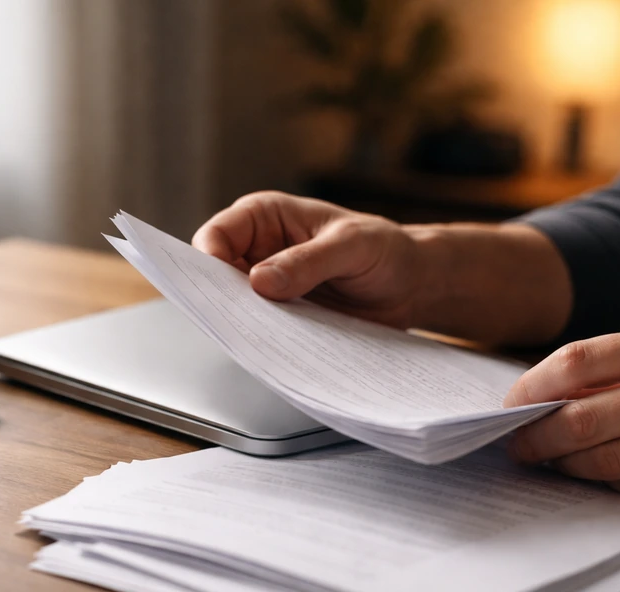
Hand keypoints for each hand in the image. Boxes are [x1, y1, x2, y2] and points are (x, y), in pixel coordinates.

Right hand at [192, 191, 425, 327]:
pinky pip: (261, 330)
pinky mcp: (282, 316)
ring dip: (246, 322)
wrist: (410, 285)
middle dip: (223, 298)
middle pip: (216, 276)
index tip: (223, 287)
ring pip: (235, 307)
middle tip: (242, 318)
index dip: (209, 261)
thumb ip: (308, 261)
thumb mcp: (352, 246)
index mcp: (265, 217)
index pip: (217, 235)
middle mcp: (258, 250)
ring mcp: (267, 287)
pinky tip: (280, 347)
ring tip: (266, 335)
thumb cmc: (384, 249)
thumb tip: (260, 281)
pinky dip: (266, 339)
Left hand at [504, 324, 619, 506]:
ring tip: (553, 462)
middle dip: (537, 438)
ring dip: (568, 466)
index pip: (580, 360)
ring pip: (607, 462)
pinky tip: (602, 477)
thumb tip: (544, 395)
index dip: (533, 386)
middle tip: (517, 446)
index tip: (512, 405)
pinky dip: (611, 485)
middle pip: (585, 420)